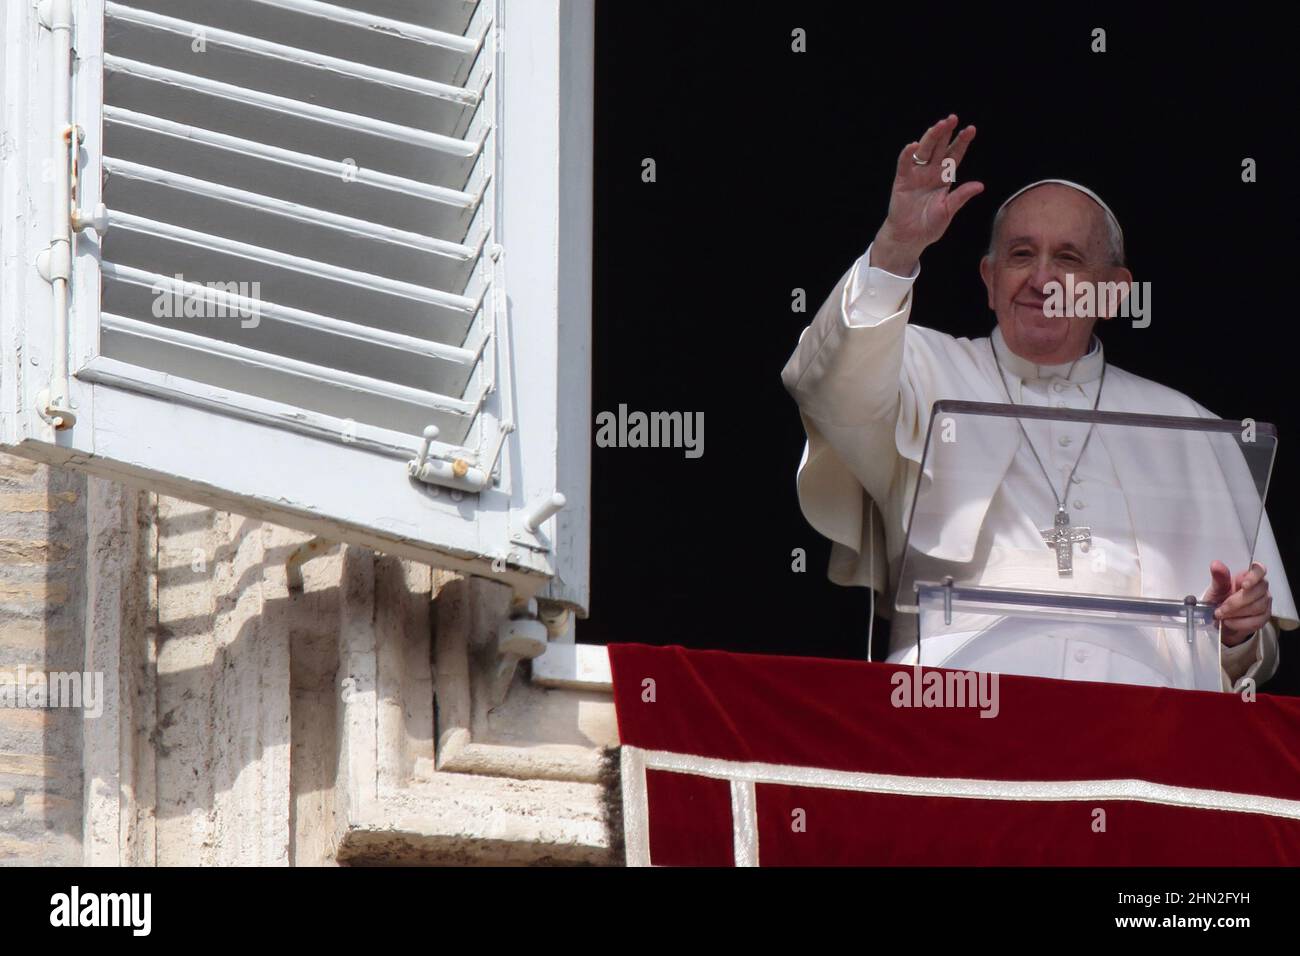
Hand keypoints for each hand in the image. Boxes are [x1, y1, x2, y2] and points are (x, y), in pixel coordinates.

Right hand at [871, 114, 983, 274]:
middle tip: (952, 119)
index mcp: (944, 178)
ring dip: (930, 138)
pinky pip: (905, 164)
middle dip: (946, 133)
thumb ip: (961, 197)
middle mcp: (931, 172)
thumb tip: (980, 185)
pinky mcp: (902, 180)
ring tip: (938, 126)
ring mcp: (916, 175)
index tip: (971, 129)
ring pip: (924, 151)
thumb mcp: (948, 211)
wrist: (910, 238)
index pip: (954, 155)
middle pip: (939, 148)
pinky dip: (907, 154)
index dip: (962, 142)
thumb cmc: (929, 226)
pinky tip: (913, 145)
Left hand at [1203, 560, 1271, 646]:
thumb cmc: (1220, 600)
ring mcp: (1265, 603)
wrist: (1219, 619)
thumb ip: (1219, 577)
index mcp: (1248, 576)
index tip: (1244, 585)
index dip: (1254, 577)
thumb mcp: (1216, 588)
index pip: (1260, 570)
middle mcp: (1260, 588)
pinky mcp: (1264, 618)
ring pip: (1258, 607)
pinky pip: (1257, 621)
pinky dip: (1240, 623)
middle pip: (1258, 592)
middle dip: (1236, 602)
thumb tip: (1216, 564)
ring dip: (1236, 613)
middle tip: (1220, 609)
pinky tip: (1229, 622)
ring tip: (1222, 616)